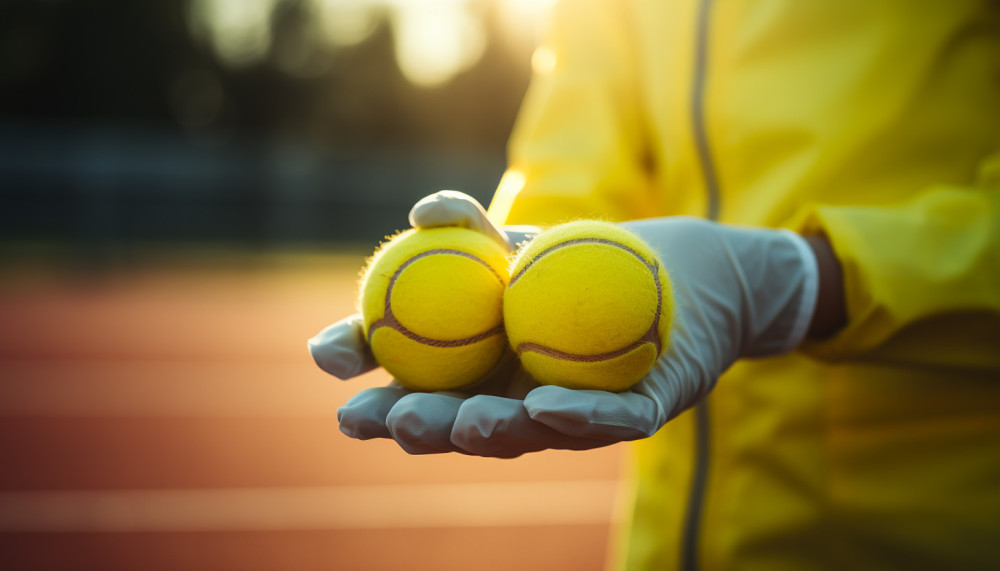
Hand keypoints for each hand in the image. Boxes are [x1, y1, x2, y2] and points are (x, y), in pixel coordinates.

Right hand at [309, 193, 818, 457]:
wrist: (683, 272)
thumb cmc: (583, 259)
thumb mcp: (518, 241)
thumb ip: (470, 226)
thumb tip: (424, 211)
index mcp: (478, 372)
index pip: (410, 381)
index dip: (366, 379)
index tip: (325, 362)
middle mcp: (517, 400)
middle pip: (456, 424)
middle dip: (411, 427)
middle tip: (370, 419)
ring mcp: (575, 413)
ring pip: (523, 431)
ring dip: (482, 431)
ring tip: (455, 421)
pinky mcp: (639, 411)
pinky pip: (608, 417)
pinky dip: (578, 414)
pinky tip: (545, 406)